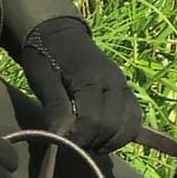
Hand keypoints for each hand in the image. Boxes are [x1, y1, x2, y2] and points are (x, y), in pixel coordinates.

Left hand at [13, 16, 147, 162]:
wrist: (59, 34)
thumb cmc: (45, 58)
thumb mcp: (42, 80)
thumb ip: (55, 108)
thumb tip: (61, 137)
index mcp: (91, 78)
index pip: (93, 121)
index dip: (78, 138)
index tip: (63, 143)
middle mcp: (114, 82)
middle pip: (113, 126)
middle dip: (93, 140)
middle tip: (74, 142)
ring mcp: (123, 85)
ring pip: (130, 124)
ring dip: (110, 140)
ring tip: (89, 140)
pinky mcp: (127, 90)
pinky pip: (135, 118)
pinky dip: (123, 132)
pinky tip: (104, 136)